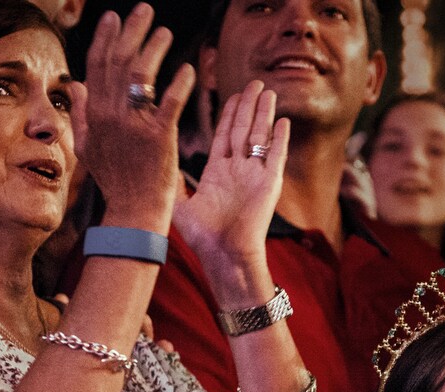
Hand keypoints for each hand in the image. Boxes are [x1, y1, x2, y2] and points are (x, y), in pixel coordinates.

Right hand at [74, 3, 193, 231]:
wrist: (134, 210)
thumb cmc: (115, 180)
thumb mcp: (87, 146)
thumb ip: (82, 112)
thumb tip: (75, 82)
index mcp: (95, 115)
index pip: (98, 66)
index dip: (106, 38)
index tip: (114, 17)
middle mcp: (111, 115)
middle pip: (120, 62)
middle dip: (132, 31)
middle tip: (145, 10)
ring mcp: (134, 126)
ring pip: (142, 76)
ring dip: (154, 49)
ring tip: (166, 33)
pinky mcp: (159, 138)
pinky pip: (170, 102)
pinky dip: (180, 83)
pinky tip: (188, 69)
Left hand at [171, 80, 289, 276]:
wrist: (224, 254)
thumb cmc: (202, 236)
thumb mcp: (180, 205)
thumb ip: (174, 182)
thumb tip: (161, 164)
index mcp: (217, 172)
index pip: (225, 134)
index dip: (229, 113)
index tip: (233, 94)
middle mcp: (238, 170)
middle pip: (244, 129)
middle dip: (249, 105)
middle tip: (254, 83)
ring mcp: (255, 176)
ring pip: (260, 137)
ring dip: (264, 114)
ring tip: (268, 92)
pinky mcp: (269, 184)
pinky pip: (276, 156)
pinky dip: (280, 139)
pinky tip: (282, 121)